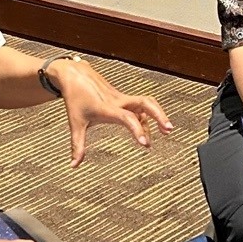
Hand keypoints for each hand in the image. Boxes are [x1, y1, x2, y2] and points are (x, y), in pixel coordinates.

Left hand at [49, 58, 173, 165]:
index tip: (145, 144)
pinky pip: (140, 106)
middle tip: (169, 129)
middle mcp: (118, 102)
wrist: (75, 75)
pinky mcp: (124, 98)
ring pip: (146, 102)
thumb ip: (77, 146)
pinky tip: (149, 129)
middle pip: (145, 103)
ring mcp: (123, 98)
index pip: (126, 117)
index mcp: (106, 109)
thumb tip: (73, 166)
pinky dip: (148, 116)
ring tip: (167, 130)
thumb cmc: (75, 98)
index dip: (137, 129)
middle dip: (159, 114)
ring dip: (158, 113)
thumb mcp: (75, 123)